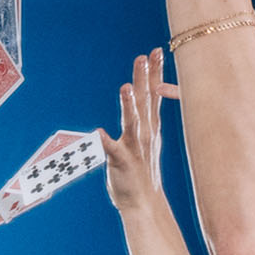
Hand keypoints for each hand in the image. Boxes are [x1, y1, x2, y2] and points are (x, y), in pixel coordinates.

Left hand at [100, 49, 182, 210]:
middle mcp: (145, 134)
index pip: (154, 95)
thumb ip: (144, 116)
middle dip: (145, 79)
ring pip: (133, 123)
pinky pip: (112, 151)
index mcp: (150, 127)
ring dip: (129, 106)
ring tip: (126, 87)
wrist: (144, 203)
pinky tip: (98, 133)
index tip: (156, 51)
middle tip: (144, 56)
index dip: (155, 73)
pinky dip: (105, 142)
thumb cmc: (142, 170)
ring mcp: (135, 148)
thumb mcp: (148, 139)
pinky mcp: (122, 163)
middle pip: (146, 102)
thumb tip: (142, 94)